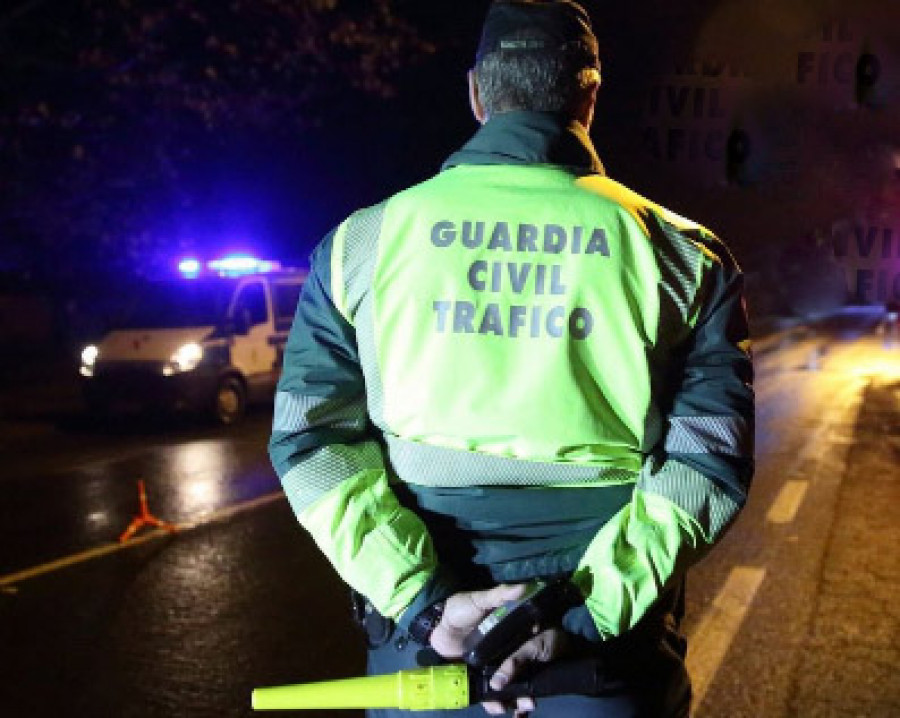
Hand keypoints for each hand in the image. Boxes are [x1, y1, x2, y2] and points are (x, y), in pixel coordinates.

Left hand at [428, 584, 568, 716]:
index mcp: (509, 631)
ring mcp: (490, 665)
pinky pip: (487, 691)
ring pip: (506, 684)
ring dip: (514, 698)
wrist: (434, 623)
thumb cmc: (459, 608)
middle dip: (528, 687)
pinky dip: (493, 702)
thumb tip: (524, 587)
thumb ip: (499, 594)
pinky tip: (498, 709)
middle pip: (520, 670)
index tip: (548, 669)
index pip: (528, 647)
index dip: (538, 659)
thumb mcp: (479, 599)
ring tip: (520, 710)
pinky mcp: (476, 676)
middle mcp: (503, 650)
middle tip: (531, 702)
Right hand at [482, 627, 568, 716]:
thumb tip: (495, 685)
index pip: (486, 672)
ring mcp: (521, 679)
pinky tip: (521, 717)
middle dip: (499, 701)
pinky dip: (520, 711)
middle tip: (505, 707)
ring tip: (529, 704)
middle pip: (495, 688)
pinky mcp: (533, 688)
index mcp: (504, 653)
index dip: (485, 687)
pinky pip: (522, 703)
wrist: (577, 647)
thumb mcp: (532, 648)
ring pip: (509, 697)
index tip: (491, 698)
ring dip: (514, 704)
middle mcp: (509, 668)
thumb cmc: (552, 641)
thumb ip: (513, 663)